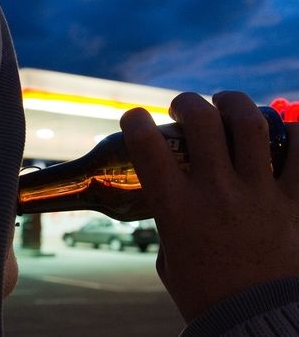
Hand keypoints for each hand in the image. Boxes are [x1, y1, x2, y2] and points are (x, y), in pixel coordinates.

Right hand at [120, 91, 298, 322]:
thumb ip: (172, 226)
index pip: (147, 145)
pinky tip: (284, 128)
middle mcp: (216, 191)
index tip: (134, 117)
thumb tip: (174, 212)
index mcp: (176, 207)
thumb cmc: (206, 296)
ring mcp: (258, 193)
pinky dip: (295, 132)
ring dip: (235, 103)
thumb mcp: (171, 258)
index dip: (135, 120)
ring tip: (227, 104)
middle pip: (202, 120)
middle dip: (188, 102)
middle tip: (184, 108)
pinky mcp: (294, 201)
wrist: (257, 321)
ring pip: (250, 123)